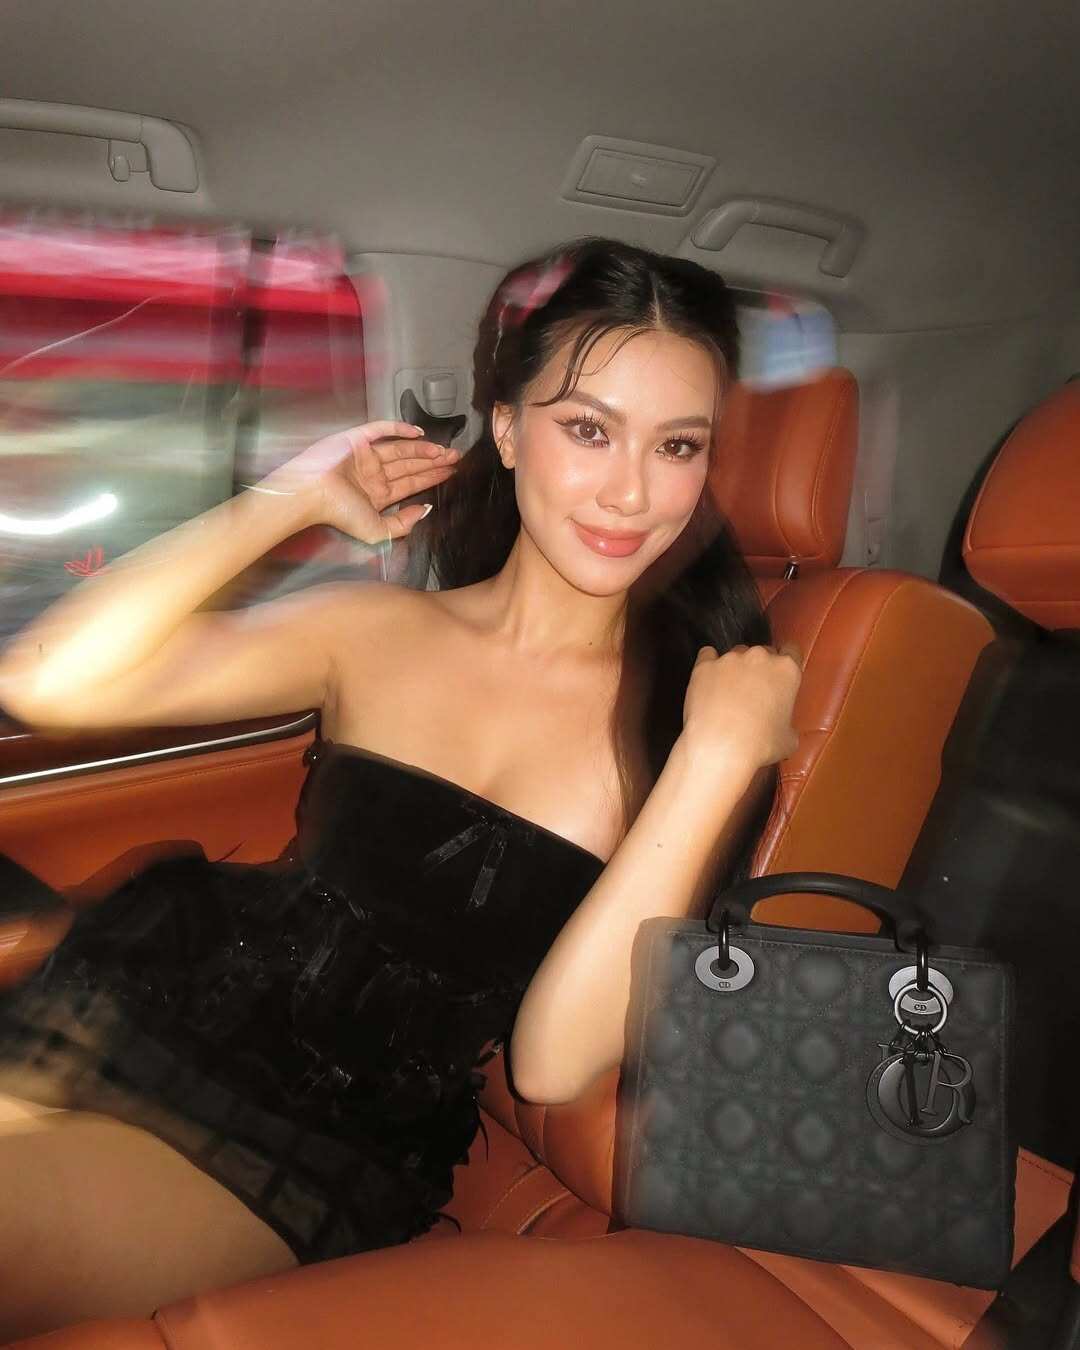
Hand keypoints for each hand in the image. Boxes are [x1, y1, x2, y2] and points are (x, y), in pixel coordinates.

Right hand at [259, 420, 459, 544]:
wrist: (311, 494)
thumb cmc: (339, 514)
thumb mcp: (377, 531)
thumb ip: (403, 523)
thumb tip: (426, 510)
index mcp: (378, 495)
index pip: (411, 484)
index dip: (432, 478)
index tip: (452, 472)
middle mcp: (374, 474)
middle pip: (410, 466)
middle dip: (434, 462)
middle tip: (456, 457)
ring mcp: (366, 455)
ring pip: (401, 449)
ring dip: (423, 449)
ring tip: (444, 450)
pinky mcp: (357, 439)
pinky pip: (381, 430)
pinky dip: (399, 429)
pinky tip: (419, 432)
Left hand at [681, 641, 801, 772]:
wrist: (721, 746)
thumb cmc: (760, 745)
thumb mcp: (789, 739)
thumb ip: (788, 723)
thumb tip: (782, 728)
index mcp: (787, 670)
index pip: (792, 652)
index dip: (785, 664)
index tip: (779, 676)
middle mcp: (760, 657)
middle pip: (762, 653)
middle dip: (759, 669)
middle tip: (754, 693)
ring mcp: (730, 659)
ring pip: (736, 655)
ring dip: (735, 669)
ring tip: (728, 694)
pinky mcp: (705, 666)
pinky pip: (707, 656)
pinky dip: (709, 667)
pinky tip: (708, 682)